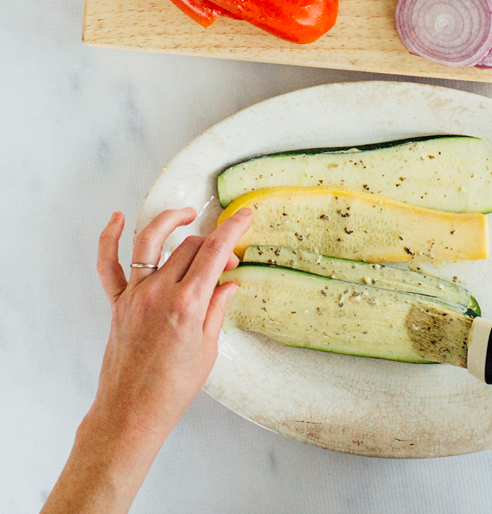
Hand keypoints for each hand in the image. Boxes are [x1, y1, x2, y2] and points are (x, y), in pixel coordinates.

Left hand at [42, 207, 252, 513]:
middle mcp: (159, 293)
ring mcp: (135, 295)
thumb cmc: (172, 389)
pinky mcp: (117, 304)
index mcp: (187, 304)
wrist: (131, 414)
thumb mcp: (208, 349)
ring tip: (185, 216)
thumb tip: (228, 284)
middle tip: (228, 262)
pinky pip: (108, 265)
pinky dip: (108, 239)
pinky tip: (115, 219)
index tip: (245, 216)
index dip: (233, 229)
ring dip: (169, 221)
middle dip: (214, 244)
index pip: (214, 252)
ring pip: (151, 242)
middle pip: (190, 246)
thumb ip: (217, 309)